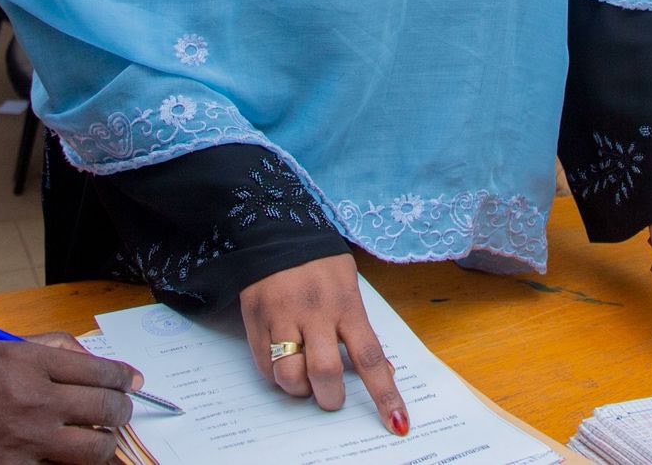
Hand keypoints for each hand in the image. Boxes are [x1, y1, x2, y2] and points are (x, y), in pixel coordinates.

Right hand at [0, 334, 136, 463]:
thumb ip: (45, 348)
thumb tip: (87, 359)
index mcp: (30, 362)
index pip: (100, 370)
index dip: (123, 377)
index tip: (131, 381)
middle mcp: (35, 401)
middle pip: (105, 409)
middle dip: (123, 410)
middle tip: (122, 411)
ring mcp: (26, 441)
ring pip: (94, 450)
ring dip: (105, 444)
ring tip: (103, 439)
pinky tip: (68, 459)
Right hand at [240, 254, 408, 435]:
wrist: (274, 229)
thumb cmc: (319, 262)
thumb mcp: (349, 285)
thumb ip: (361, 328)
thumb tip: (381, 370)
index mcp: (345, 304)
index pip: (369, 357)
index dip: (384, 394)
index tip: (396, 423)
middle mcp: (314, 312)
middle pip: (326, 372)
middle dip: (331, 397)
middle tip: (332, 396)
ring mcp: (282, 316)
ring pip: (289, 375)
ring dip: (300, 390)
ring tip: (304, 381)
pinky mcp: (255, 320)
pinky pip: (264, 366)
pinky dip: (277, 376)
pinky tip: (284, 362)